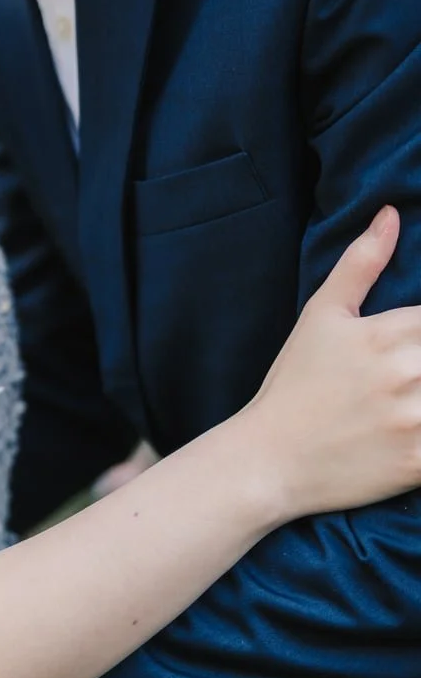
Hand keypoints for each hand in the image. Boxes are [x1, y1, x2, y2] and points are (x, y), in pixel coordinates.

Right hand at [244, 207, 420, 517]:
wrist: (271, 458)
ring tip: (419, 387)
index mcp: (386, 333)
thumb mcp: (322, 314)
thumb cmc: (295, 382)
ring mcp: (415, 421)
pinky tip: (420, 422)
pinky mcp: (419, 462)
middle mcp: (405, 373)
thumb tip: (391, 215)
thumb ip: (361, 262)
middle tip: (419, 365)